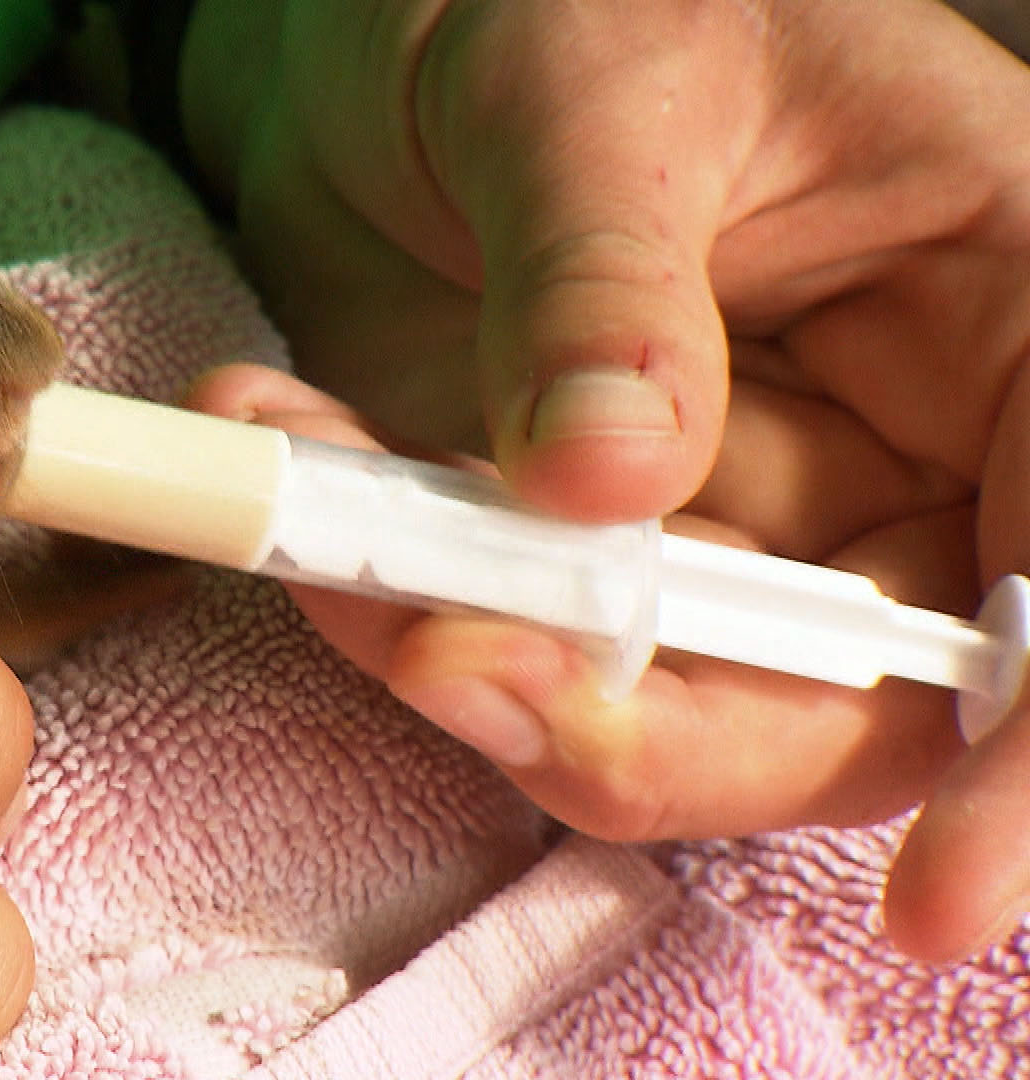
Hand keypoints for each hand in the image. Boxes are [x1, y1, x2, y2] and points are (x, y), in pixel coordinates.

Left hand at [181, 0, 1029, 960]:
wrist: (385, 17)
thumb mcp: (594, 80)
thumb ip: (611, 280)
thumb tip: (611, 487)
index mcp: (994, 303)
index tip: (939, 898)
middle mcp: (880, 437)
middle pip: (851, 692)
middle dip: (658, 725)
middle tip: (455, 663)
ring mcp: (712, 505)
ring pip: (651, 693)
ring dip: (479, 664)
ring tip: (332, 549)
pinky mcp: (555, 535)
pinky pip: (492, 629)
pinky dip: (376, 589)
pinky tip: (283, 436)